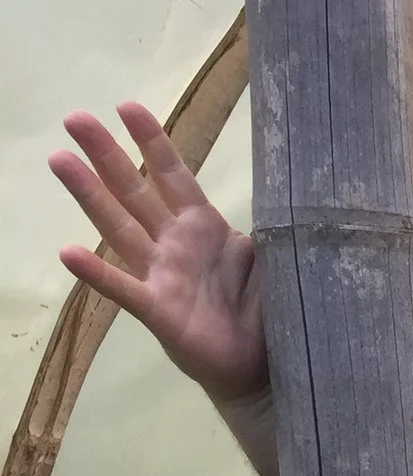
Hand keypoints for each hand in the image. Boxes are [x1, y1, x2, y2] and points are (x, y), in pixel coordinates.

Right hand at [51, 102, 265, 404]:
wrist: (264, 368)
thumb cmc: (266, 311)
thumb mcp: (275, 261)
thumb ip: (272, 228)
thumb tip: (289, 191)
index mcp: (206, 228)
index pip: (176, 177)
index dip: (154, 143)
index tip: (127, 107)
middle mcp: (176, 245)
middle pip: (135, 192)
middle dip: (106, 155)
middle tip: (75, 118)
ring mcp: (162, 276)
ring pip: (119, 227)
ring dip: (89, 194)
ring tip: (60, 159)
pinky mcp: (158, 311)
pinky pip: (124, 288)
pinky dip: (96, 272)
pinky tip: (67, 252)